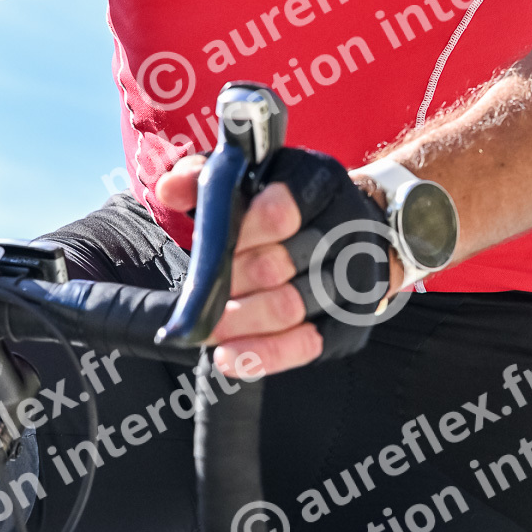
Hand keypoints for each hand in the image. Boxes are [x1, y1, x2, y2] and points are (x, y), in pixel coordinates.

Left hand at [156, 153, 403, 378]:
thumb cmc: (292, 200)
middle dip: (231, 282)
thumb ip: (209, 176)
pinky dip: (263, 354)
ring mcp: (352, 279)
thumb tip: (168, 189)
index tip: (214, 247)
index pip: (278, 210)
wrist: (363, 230)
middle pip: (277, 264)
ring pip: (289, 308)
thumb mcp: (254, 174)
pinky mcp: (350, 322)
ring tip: (205, 328)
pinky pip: (306, 345)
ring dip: (240, 321)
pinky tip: (229, 358)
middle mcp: (343, 229)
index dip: (240, 232)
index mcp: (318, 182)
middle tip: (201, 293)